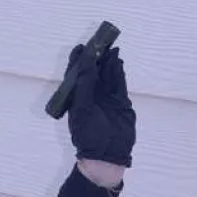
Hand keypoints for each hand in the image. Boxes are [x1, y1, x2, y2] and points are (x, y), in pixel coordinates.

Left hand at [65, 44, 135, 168]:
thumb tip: (86, 62)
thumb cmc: (88, 134)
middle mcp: (91, 96)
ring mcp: (106, 98)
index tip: (82, 46)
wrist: (106, 154)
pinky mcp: (120, 101)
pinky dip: (118, 72)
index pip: (77, 75)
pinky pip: (118, 83)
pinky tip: (118, 61)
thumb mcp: (82, 107)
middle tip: (100, 41)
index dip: (79, 60)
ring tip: (111, 48)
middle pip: (93, 71)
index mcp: (77, 98)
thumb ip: (85, 84)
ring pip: (107, 75)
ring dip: (108, 62)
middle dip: (96, 57)